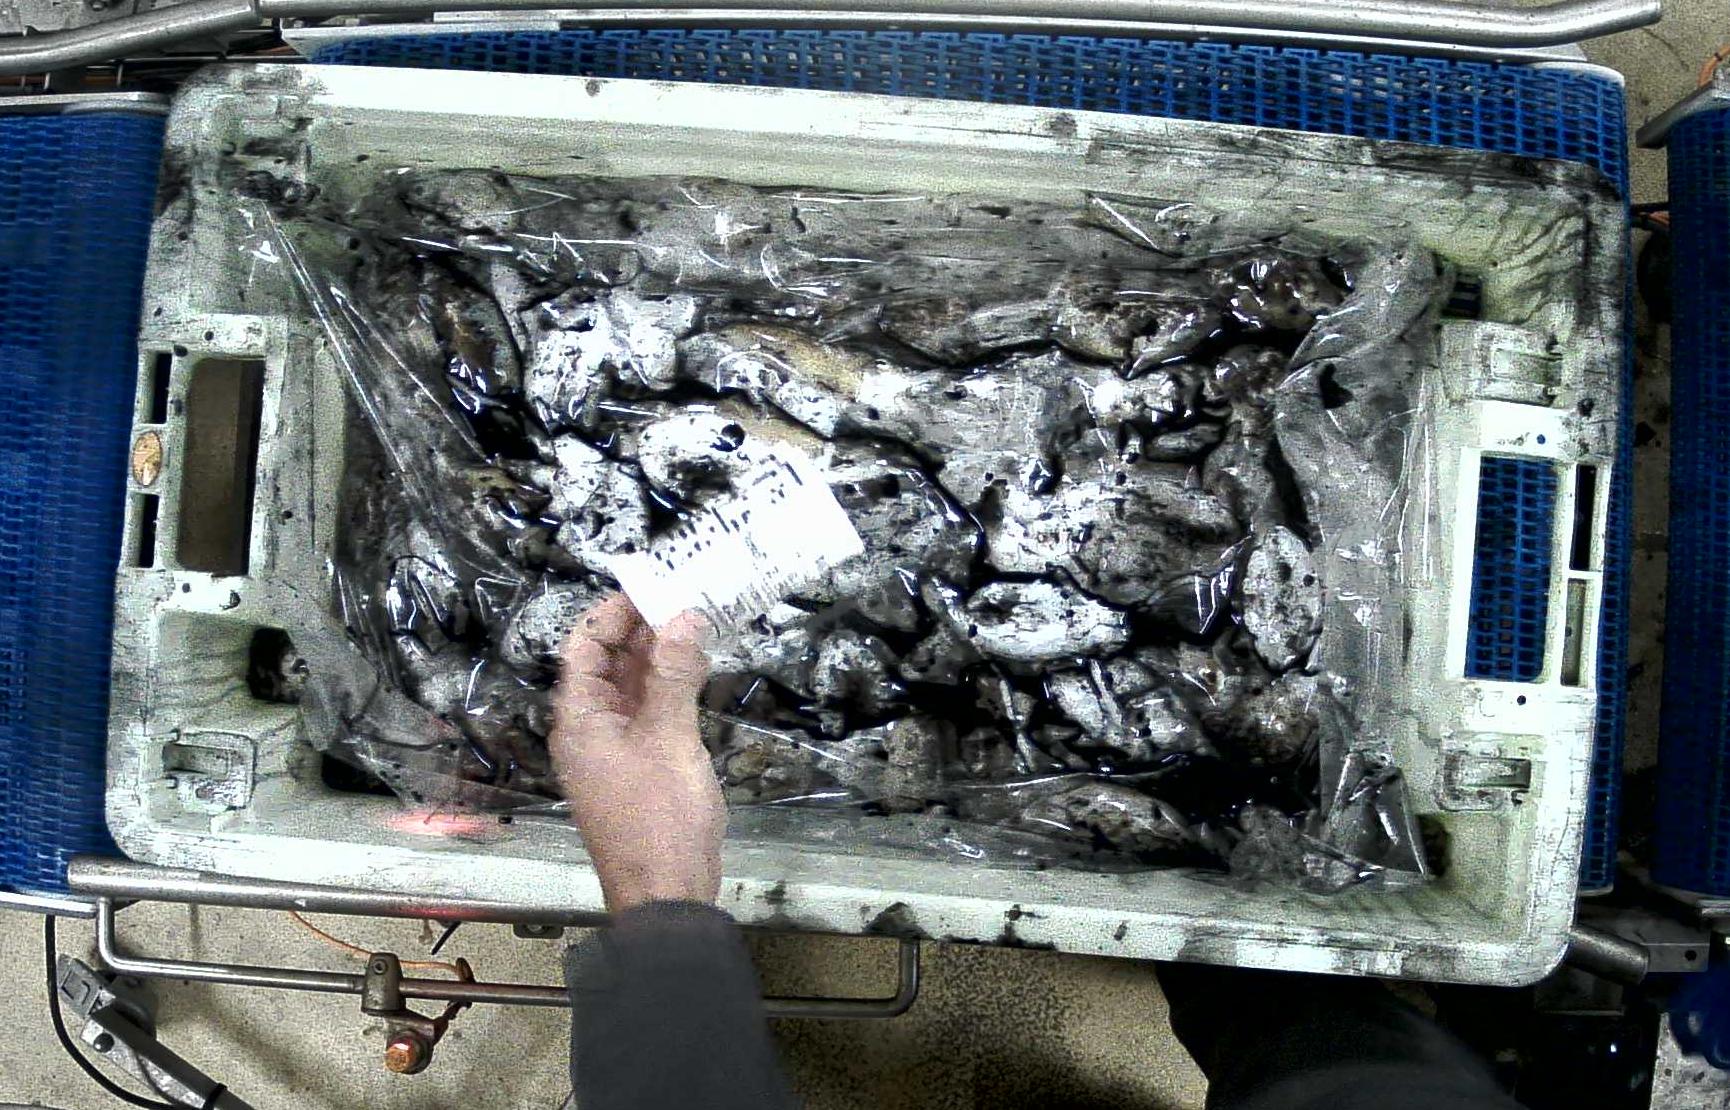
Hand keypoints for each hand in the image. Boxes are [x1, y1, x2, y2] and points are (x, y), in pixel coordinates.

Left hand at [550, 594, 722, 912]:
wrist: (666, 893)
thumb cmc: (659, 816)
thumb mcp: (670, 738)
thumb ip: (674, 676)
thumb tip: (683, 617)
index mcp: (580, 720)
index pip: (583, 648)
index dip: (611, 614)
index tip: (650, 586)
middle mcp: (589, 730)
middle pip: (607, 664)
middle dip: (641, 630)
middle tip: (683, 596)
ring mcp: (614, 750)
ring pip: (631, 688)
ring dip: (659, 657)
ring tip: (697, 623)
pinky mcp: (639, 766)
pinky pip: (648, 713)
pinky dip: (669, 689)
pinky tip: (698, 670)